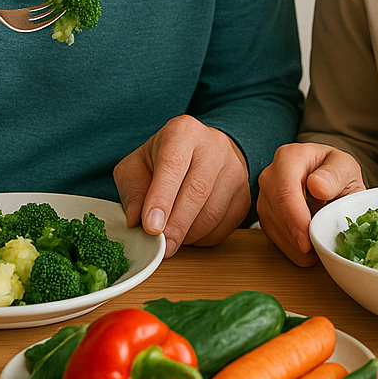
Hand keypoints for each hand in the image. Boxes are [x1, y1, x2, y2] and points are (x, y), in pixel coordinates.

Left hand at [113, 115, 250, 257]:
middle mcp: (214, 145)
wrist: (198, 154)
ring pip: (214, 210)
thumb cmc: (162, 161)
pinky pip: (226, 224)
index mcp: (183, 132)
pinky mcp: (244, 193)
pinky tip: (190, 234)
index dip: (161, 198)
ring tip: (172, 239)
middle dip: (177, 224)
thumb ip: (133, 192)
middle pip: (198, 189)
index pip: (173, 163)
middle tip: (162, 246)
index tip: (151, 227)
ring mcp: (234, 169)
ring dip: (190, 234)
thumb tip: (137, 221)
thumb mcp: (136, 167)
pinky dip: (205, 238)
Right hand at [257, 143, 365, 266]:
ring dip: (293, 244)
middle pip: (274, 208)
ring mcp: (265, 196)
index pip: (284, 188)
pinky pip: (273, 235)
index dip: (293, 216)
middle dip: (293, 235)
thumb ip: (335, 174)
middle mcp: (271, 175)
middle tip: (313, 254)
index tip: (306, 238)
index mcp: (290, 157)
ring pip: (271, 225)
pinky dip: (290, 248)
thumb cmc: (336, 172)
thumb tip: (317, 186)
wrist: (328, 179)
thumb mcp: (345, 167)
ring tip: (316, 252)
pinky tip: (307, 252)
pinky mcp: (267, 215)